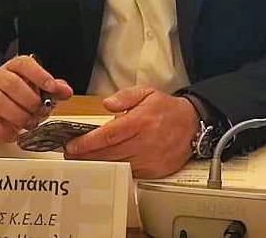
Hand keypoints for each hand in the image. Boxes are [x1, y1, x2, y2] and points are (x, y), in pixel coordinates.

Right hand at [0, 56, 71, 142]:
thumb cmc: (21, 97)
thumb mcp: (40, 90)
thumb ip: (54, 89)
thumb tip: (66, 91)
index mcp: (15, 68)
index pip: (25, 64)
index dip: (40, 75)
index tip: (52, 89)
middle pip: (12, 84)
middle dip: (30, 101)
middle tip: (40, 112)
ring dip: (17, 115)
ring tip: (28, 123)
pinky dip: (0, 129)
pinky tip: (12, 133)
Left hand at [65, 87, 198, 178]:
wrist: (193, 125)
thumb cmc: (167, 110)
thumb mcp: (148, 93)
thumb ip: (125, 96)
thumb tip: (107, 104)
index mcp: (141, 121)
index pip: (108, 135)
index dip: (86, 143)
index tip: (72, 145)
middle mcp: (145, 142)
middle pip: (107, 154)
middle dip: (85, 155)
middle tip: (72, 154)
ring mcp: (149, 159)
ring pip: (115, 165)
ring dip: (97, 164)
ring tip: (85, 159)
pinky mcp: (153, 171)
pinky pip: (128, 172)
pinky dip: (115, 169)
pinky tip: (106, 164)